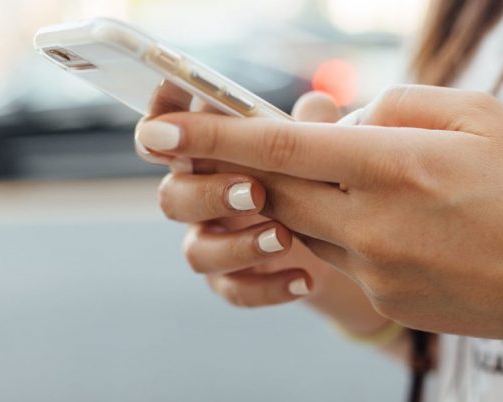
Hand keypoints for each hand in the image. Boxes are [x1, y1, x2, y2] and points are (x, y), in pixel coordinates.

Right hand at [135, 86, 389, 334]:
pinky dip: (267, 287)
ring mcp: (214, 241)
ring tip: (285, 238)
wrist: (343, 240)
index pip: (168, 134)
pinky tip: (305, 279)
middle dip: (208, 194)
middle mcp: (202, 196)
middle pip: (173, 196)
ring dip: (237, 245)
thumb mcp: (322, 148)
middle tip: (255, 192)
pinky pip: (233, 289)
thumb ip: (314, 126)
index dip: (160, 123)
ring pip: (197, 251)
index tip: (171, 123)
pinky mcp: (233, 279)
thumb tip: (317, 105)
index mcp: (211, 153)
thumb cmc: (318, 176)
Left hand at [137, 85, 502, 339]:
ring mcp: (375, 268)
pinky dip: (343, 229)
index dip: (213, 135)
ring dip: (306, 196)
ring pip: (302, 224)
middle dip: (249, 166)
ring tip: (359, 180)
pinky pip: (338, 256)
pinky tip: (394, 222)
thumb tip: (339, 119)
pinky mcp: (383, 298)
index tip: (159, 131)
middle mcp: (373, 221)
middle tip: (245, 148)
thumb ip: (396, 104)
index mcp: (395, 165)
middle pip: (275, 189)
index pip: (281, 146)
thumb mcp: (477, 114)